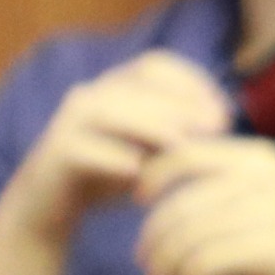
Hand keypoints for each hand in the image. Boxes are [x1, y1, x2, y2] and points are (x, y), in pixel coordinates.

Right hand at [0, 51, 233, 240]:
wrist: (50, 209)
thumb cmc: (110, 175)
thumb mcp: (152, 152)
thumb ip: (179, 133)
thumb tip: (222, 118)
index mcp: (114, 87)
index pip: (155, 65)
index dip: (192, 81)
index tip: (224, 110)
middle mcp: (89, 96)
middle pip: (137, 83)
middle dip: (181, 102)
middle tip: (216, 126)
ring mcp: (67, 122)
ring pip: (109, 109)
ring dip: (150, 124)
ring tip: (183, 145)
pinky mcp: (52, 154)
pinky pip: (79, 148)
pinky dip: (110, 157)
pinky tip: (137, 171)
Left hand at [135, 137, 274, 274]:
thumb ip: (235, 185)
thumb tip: (179, 203)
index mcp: (255, 156)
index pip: (182, 156)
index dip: (151, 179)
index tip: (139, 201)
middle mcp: (255, 178)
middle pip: (178, 205)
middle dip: (152, 237)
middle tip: (145, 259)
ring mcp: (262, 213)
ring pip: (187, 236)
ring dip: (164, 262)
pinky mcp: (268, 249)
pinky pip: (208, 261)